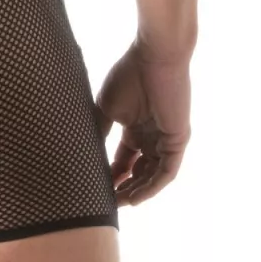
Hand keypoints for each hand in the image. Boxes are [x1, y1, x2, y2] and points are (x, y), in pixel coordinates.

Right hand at [96, 40, 190, 205]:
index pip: (124, 159)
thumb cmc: (129, 76)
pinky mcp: (178, 141)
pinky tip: (136, 198)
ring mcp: (167, 140)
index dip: (111, 174)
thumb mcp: (107, 108)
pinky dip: (152, 187)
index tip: (95, 188)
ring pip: (152, 175)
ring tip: (119, 204)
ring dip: (137, 191)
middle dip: (124, 188)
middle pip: (139, 171)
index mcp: (136, 127)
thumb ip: (100, 131)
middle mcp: (153, 136)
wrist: (154, 57)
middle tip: (106, 203)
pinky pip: (166, 172)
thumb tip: (82, 153)